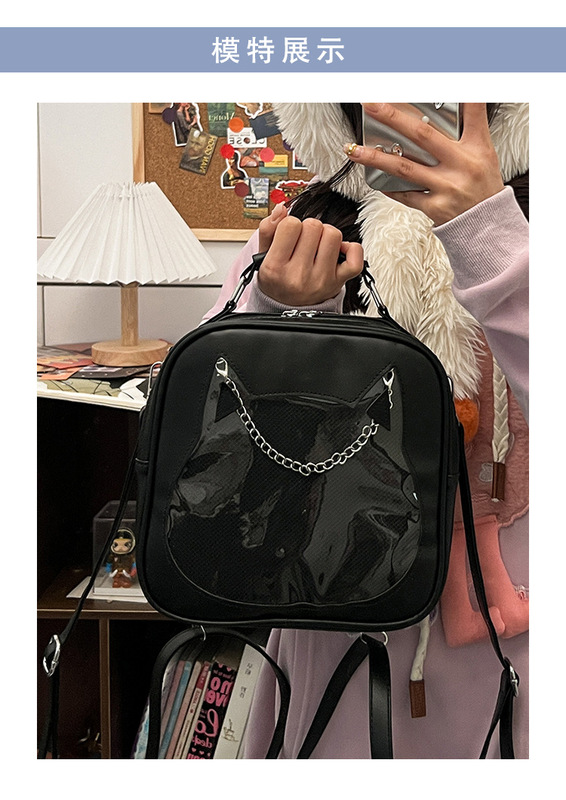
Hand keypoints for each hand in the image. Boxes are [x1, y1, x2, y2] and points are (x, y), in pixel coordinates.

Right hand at [256, 212, 363, 305]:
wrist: (289, 308)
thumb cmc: (277, 280)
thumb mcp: (263, 257)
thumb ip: (268, 230)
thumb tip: (282, 208)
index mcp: (276, 267)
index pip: (291, 225)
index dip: (290, 225)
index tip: (289, 235)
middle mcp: (299, 276)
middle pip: (314, 226)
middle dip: (308, 228)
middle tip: (303, 241)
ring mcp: (321, 280)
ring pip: (333, 235)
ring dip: (326, 234)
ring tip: (317, 245)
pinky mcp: (338, 282)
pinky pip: (355, 256)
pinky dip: (351, 248)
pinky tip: (338, 251)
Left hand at [344, 103, 504, 225]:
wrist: (487, 224)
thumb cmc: (483, 185)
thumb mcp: (485, 151)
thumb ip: (472, 125)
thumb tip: (463, 96)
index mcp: (475, 148)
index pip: (473, 114)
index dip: (463, 95)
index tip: (443, 73)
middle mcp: (459, 166)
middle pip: (422, 136)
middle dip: (393, 118)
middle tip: (371, 104)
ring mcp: (445, 187)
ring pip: (404, 168)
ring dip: (375, 158)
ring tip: (353, 149)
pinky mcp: (434, 207)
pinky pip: (405, 195)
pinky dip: (388, 185)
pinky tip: (371, 176)